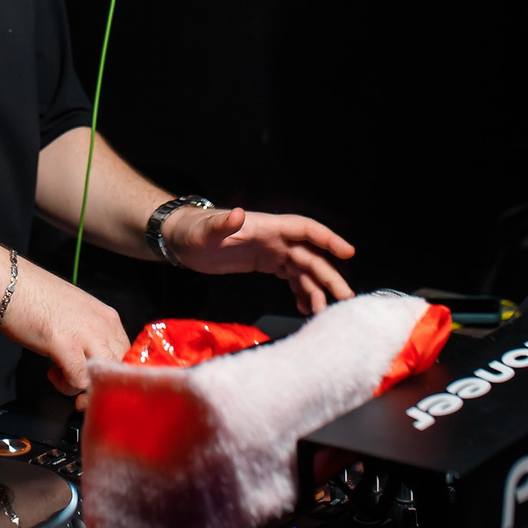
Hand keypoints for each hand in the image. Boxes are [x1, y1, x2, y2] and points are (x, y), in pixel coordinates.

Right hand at [0, 262, 129, 410]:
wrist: (10, 285)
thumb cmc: (35, 297)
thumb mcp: (76, 313)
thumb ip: (90, 334)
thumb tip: (91, 361)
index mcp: (107, 317)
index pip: (127, 356)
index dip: (111, 373)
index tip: (94, 379)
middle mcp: (103, 325)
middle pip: (120, 369)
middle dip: (101, 385)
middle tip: (80, 386)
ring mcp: (86, 334)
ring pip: (104, 377)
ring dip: (85, 387)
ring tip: (64, 377)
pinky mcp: (66, 345)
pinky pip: (80, 381)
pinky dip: (67, 386)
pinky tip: (52, 372)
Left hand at [163, 206, 355, 313]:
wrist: (180, 240)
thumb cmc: (193, 231)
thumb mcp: (205, 230)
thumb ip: (223, 224)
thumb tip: (238, 214)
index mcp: (266, 226)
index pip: (304, 229)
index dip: (327, 239)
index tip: (348, 252)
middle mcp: (274, 238)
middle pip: (310, 256)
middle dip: (329, 275)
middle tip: (345, 298)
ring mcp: (271, 251)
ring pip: (303, 270)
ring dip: (316, 289)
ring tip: (324, 312)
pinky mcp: (264, 263)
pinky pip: (290, 277)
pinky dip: (301, 291)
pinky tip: (306, 308)